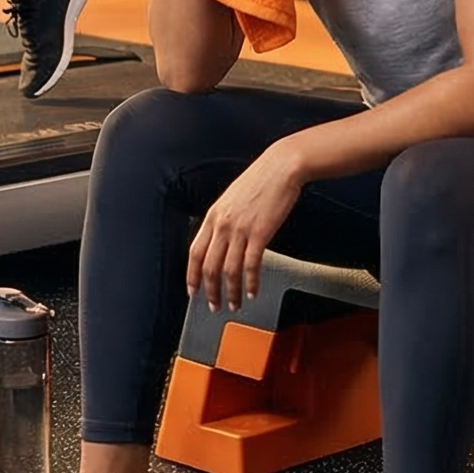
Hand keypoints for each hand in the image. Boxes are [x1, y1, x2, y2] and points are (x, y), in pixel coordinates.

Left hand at [187, 143, 305, 311]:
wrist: (281, 166)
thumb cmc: (261, 179)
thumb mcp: (232, 198)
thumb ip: (223, 220)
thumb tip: (220, 241)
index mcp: (214, 215)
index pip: (195, 252)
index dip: (192, 275)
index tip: (193, 291)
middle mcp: (223, 224)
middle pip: (209, 266)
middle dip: (210, 291)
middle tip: (213, 305)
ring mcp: (240, 229)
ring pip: (229, 270)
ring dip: (231, 292)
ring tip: (235, 303)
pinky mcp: (260, 233)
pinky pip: (251, 265)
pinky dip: (251, 283)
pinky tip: (253, 291)